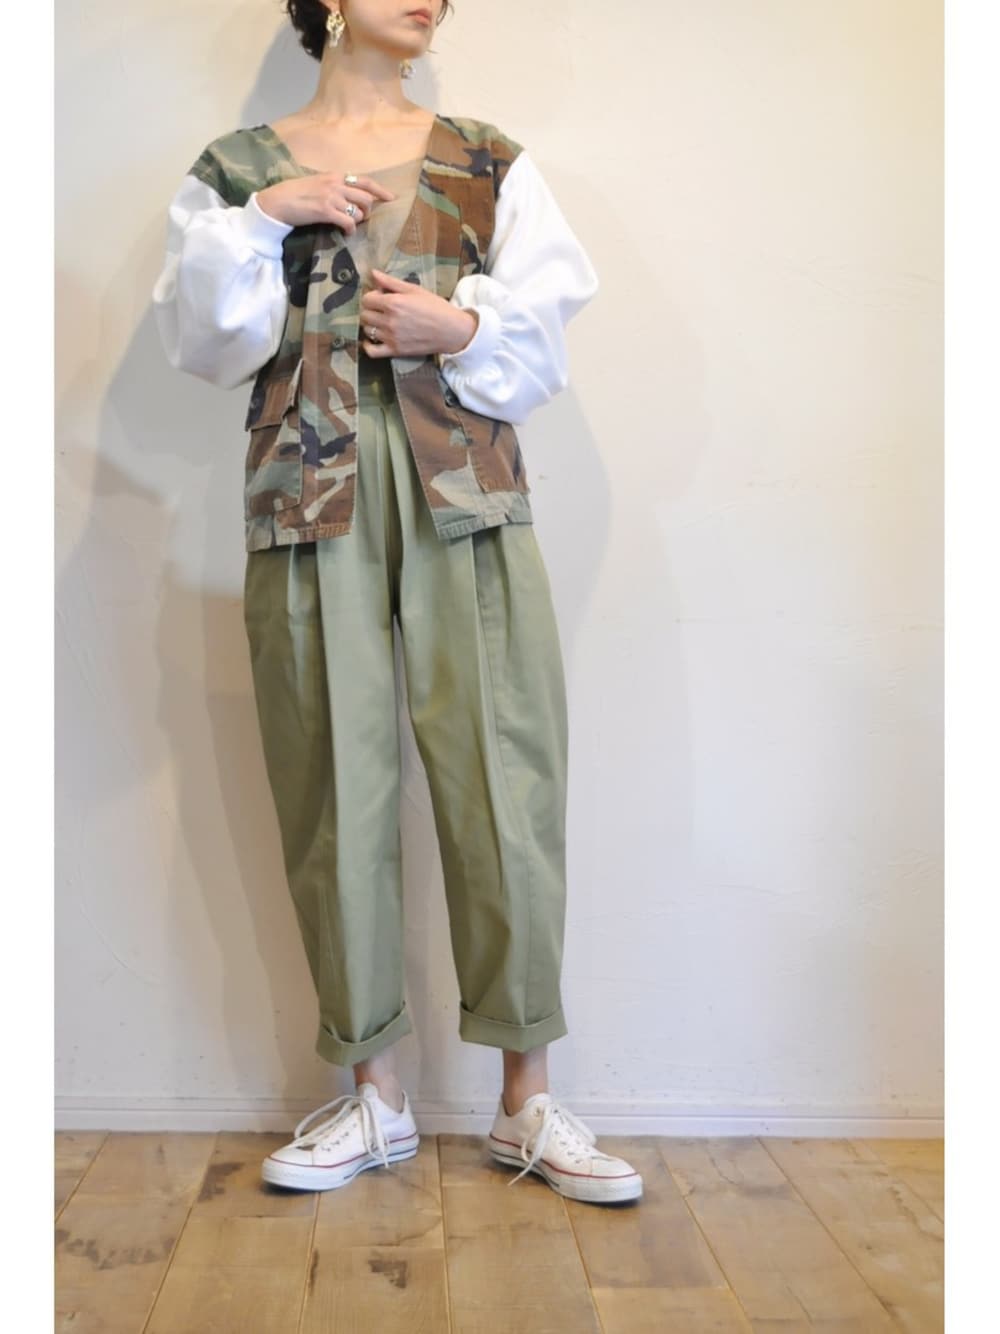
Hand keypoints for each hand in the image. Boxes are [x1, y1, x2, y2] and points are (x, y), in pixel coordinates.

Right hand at [255, 173, 395, 230]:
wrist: (277, 201)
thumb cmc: (294, 194)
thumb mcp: (317, 184)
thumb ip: (333, 187)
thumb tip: (347, 197)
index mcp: (335, 176)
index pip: (364, 181)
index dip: (380, 190)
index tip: (391, 198)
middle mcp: (336, 184)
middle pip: (366, 198)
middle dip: (368, 211)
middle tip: (362, 219)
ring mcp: (331, 196)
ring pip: (358, 211)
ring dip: (358, 222)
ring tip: (350, 226)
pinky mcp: (325, 210)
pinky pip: (348, 222)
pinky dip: (350, 230)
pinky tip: (346, 233)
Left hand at [360, 268, 478, 358]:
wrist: (451, 330)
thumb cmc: (435, 307)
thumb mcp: (414, 290)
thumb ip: (391, 282)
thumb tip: (373, 273)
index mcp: (393, 303)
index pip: (366, 299)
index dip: (371, 297)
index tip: (380, 297)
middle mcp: (389, 320)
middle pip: (365, 314)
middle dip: (370, 310)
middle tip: (380, 309)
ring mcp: (391, 337)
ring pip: (367, 330)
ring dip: (371, 325)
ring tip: (381, 322)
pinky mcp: (395, 351)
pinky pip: (372, 351)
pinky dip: (367, 346)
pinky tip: (371, 340)